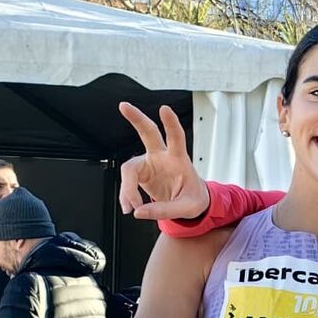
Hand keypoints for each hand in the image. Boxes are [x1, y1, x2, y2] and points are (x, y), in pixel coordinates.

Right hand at [117, 102, 210, 219]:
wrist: (191, 204)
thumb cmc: (193, 199)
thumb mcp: (187, 208)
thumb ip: (165, 210)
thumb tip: (138, 211)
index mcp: (179, 159)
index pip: (177, 137)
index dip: (171, 123)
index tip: (165, 109)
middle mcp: (162, 157)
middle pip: (148, 133)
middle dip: (136, 118)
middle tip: (124, 106)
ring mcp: (150, 163)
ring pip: (129, 167)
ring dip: (127, 188)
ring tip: (130, 206)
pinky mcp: (141, 173)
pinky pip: (127, 182)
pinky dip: (126, 195)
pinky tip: (130, 205)